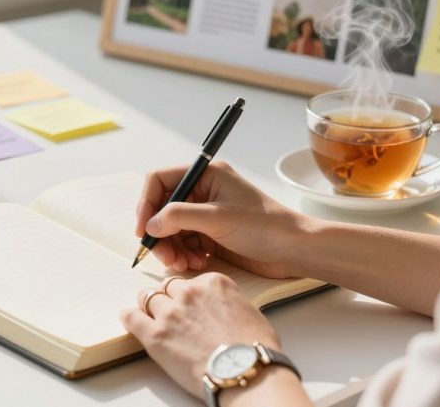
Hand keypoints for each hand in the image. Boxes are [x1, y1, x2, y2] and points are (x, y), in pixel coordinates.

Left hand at [121, 273, 299, 399]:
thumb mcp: (249, 311)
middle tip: (172, 313)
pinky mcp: (155, 335)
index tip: (189, 304)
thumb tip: (221, 308)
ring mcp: (170, 313)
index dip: (189, 294)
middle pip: (168, 287)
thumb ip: (227, 301)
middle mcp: (189, 293)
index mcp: (212, 283)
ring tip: (152, 318)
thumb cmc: (254, 349)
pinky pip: (131, 317)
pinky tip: (132, 320)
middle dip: (169, 298)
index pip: (190, 281)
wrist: (245, 372)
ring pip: (148, 297)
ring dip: (149, 307)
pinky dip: (130, 317)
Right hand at [134, 161, 313, 276]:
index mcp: (206, 175)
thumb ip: (178, 217)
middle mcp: (205, 192)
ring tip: (183, 265)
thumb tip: (151, 225)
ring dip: (172, 248)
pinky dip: (185, 255)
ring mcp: (209, 214)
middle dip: (160, 233)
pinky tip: (196, 264)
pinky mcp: (214, 235)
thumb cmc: (265, 226)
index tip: (143, 229)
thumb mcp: (217, 218)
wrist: (296, 250)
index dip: (147, 204)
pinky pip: (186, 243)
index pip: (161, 181)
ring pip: (173, 230)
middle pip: (164, 209)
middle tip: (164, 256)